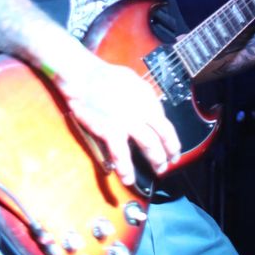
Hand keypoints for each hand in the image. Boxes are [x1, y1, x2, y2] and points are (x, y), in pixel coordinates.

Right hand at [56, 56, 180, 186]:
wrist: (83, 76)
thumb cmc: (104, 76)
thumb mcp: (132, 80)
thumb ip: (143, 95)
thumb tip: (150, 106)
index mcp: (148, 97)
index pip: (164, 120)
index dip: (170, 136)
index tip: (171, 145)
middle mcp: (143, 110)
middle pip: (164, 134)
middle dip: (170, 150)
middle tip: (171, 162)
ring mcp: (128, 121)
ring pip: (150, 145)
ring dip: (156, 160)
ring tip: (159, 170)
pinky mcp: (111, 130)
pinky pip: (121, 154)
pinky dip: (126, 168)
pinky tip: (128, 179)